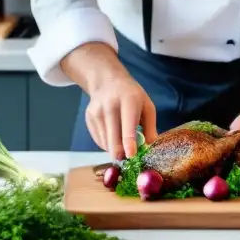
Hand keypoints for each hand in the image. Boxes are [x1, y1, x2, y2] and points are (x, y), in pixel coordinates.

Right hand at [61, 43, 158, 158]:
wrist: (107, 81)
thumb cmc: (132, 96)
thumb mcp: (147, 106)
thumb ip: (150, 127)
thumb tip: (149, 148)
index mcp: (128, 101)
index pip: (127, 125)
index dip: (129, 143)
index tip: (131, 156)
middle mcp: (110, 106)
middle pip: (113, 138)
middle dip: (120, 153)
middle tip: (128, 158)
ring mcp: (97, 112)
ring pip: (105, 142)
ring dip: (114, 149)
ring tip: (122, 142)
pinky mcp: (89, 118)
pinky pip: (99, 140)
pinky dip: (107, 144)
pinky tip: (113, 136)